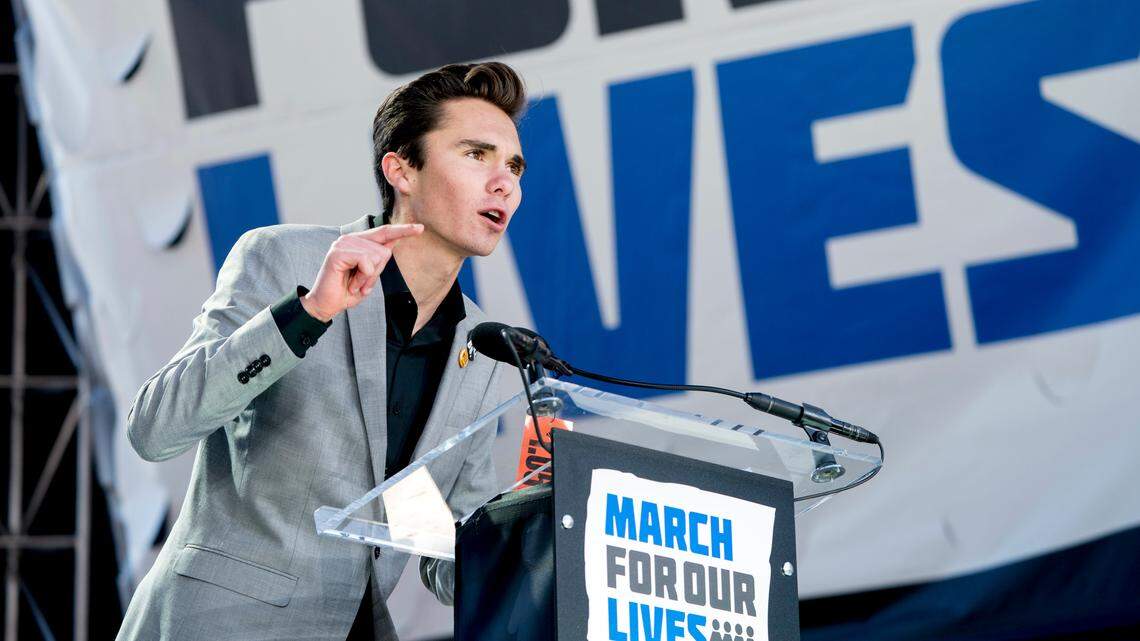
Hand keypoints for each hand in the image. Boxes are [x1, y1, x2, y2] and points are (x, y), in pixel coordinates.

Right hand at [301, 223, 422, 321]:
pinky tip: (351, 283)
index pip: (384, 232)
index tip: (421, 228)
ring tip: (355, 283)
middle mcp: (350, 239)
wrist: (326, 305)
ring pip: (376, 256)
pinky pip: (366, 262)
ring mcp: (343, 244)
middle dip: (378, 272)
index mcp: (358, 242)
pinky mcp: (338, 253)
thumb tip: (393, 242)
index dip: (403, 230)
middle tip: (362, 282)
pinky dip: (363, 277)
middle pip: (384, 250)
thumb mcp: (369, 274)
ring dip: (369, 277)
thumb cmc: (346, 291)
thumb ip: (379, 258)